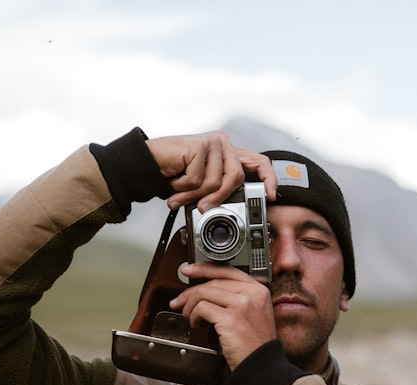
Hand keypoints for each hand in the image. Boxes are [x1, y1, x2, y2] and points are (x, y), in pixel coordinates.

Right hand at [145, 131, 277, 211]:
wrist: (145, 164)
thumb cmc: (173, 174)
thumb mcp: (201, 185)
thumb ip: (218, 190)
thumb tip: (237, 209)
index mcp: (228, 151)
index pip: (258, 162)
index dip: (268, 179)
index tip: (270, 196)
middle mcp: (223, 143)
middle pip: (235, 178)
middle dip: (218, 198)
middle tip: (202, 208)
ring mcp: (212, 142)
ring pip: (215, 182)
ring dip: (194, 194)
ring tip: (178, 193)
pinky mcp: (200, 146)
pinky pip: (198, 180)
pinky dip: (183, 187)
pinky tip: (174, 179)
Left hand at [169, 263, 276, 370]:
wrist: (261, 366)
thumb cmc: (255, 344)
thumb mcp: (253, 313)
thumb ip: (236, 298)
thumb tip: (206, 291)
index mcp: (258, 289)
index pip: (227, 270)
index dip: (204, 268)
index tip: (189, 270)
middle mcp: (252, 293)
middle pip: (213, 282)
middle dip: (190, 292)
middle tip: (179, 301)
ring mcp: (242, 304)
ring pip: (204, 293)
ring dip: (190, 306)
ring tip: (188, 316)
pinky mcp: (230, 318)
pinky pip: (202, 308)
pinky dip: (193, 316)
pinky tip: (196, 324)